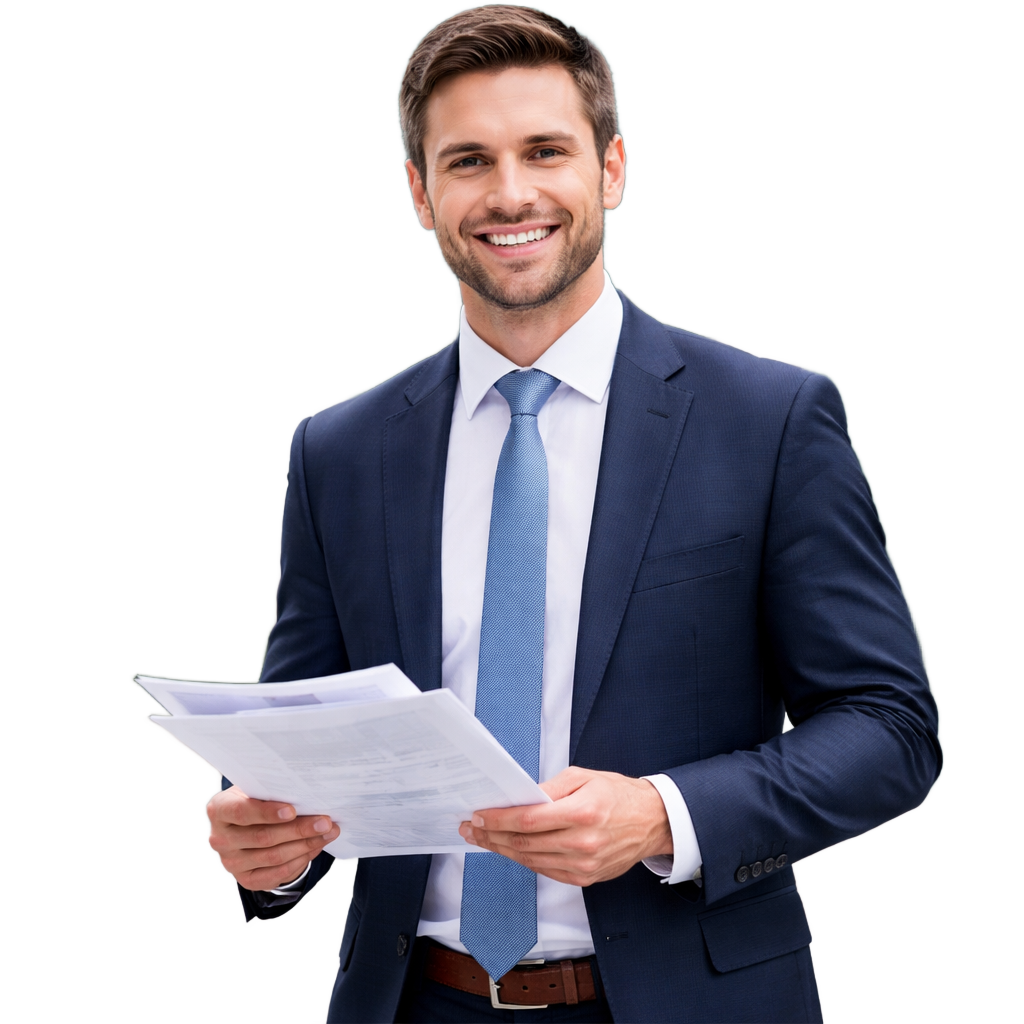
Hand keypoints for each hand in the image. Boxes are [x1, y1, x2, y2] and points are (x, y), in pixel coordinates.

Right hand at [205, 786, 339, 890]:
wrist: (247, 823)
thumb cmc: (256, 800)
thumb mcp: (258, 789)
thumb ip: (274, 791)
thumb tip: (308, 794)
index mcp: (220, 809)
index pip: (241, 812)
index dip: (266, 812)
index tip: (292, 810)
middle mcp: (221, 838)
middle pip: (263, 837)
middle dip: (299, 829)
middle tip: (325, 822)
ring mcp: (232, 862)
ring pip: (273, 857)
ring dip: (305, 845)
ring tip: (328, 833)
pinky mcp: (246, 879)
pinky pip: (276, 874)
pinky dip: (300, 861)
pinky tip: (315, 848)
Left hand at [458, 766, 671, 886]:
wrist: (652, 821)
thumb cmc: (617, 794)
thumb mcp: (584, 777)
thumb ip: (550, 788)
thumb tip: (519, 798)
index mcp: (583, 813)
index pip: (529, 820)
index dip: (499, 819)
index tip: (479, 814)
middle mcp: (583, 843)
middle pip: (525, 843)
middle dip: (492, 835)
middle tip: (471, 828)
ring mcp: (584, 865)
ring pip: (531, 860)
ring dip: (502, 850)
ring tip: (483, 839)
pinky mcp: (585, 878)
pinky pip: (545, 870)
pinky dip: (523, 859)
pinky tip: (509, 849)